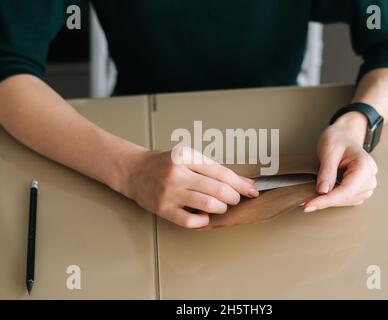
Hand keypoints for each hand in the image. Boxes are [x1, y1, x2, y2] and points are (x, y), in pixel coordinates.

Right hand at [120, 146, 258, 227]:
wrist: (134, 171)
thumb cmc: (165, 164)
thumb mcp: (189, 158)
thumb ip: (214, 169)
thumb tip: (244, 182)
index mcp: (186, 156)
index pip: (221, 172)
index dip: (240, 184)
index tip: (252, 190)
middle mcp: (178, 174)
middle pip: (218, 190)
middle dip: (234, 197)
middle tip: (235, 199)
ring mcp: (170, 193)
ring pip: (208, 205)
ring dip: (221, 208)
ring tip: (221, 206)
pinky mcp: (163, 209)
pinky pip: (190, 221)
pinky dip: (203, 220)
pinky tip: (205, 215)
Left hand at [304, 112, 377, 211]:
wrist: (344, 136)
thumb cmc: (339, 139)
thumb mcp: (329, 150)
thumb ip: (327, 171)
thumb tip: (323, 190)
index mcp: (365, 166)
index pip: (346, 190)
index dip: (327, 200)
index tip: (309, 205)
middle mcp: (369, 178)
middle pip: (345, 197)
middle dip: (325, 201)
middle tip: (304, 202)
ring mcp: (366, 186)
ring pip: (344, 202)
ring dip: (328, 201)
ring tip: (312, 196)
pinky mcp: (359, 190)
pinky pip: (344, 200)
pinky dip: (331, 199)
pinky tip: (321, 195)